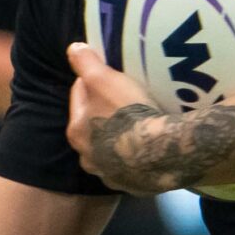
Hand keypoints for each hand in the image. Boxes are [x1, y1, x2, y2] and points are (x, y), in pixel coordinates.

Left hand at [65, 41, 197, 193]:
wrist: (162, 152)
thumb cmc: (127, 113)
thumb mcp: (104, 80)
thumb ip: (86, 64)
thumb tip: (72, 49)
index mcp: (75, 131)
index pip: (79, 96)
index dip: (93, 81)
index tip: (109, 74)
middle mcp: (87, 157)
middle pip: (94, 125)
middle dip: (105, 112)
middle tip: (126, 98)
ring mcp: (110, 175)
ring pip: (111, 149)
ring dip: (120, 137)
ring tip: (140, 123)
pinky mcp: (133, 186)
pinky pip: (132, 166)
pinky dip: (137, 156)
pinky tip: (150, 147)